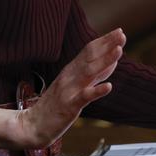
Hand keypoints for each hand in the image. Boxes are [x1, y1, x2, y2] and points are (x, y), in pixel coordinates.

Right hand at [0, 28, 123, 148]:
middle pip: (90, 57)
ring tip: (119, 50)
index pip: (89, 51)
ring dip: (105, 60)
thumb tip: (112, 61)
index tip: (119, 31)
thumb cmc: (55, 105)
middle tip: (122, 34)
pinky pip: (84, 97)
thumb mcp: (74, 84)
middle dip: (107, 45)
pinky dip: (97, 90)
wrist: (34, 124)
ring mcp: (69, 90)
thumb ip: (93, 74)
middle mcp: (70, 76)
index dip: (104, 41)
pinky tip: (109, 86)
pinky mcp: (69, 106)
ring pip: (89, 72)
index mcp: (71, 70)